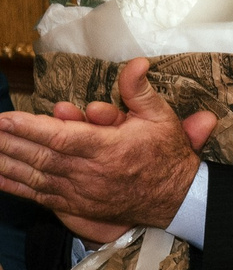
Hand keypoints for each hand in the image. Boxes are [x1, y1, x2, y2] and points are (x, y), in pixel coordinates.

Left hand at [0, 58, 213, 237]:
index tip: (6, 118)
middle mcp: (91, 173)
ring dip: (6, 162)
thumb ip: (139, 90)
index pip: (62, 136)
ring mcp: (81, 192)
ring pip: (35, 176)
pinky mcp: (77, 206)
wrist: (178, 200)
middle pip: (40, 156)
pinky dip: (15, 187)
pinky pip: (40, 196)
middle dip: (9, 142)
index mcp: (109, 148)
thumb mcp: (161, 118)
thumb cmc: (167, 155)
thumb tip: (137, 63)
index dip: (31, 128)